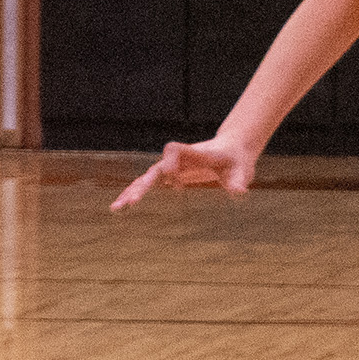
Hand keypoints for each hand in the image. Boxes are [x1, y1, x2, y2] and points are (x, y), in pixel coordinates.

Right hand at [110, 136, 258, 210]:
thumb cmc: (236, 160)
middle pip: (155, 169)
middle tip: (131, 203)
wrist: (231, 150)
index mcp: (194, 153)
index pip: (174, 150)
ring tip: (116, 209)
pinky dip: (135, 194)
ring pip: (146, 179)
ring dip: (131, 192)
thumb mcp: (242, 171)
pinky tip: (122, 207)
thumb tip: (240, 193)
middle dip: (142, 186)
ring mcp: (171, 167)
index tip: (172, 179)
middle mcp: (178, 159)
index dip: (170, 163)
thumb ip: (239, 182)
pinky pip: (148, 184)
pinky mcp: (169, 175)